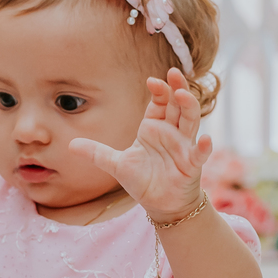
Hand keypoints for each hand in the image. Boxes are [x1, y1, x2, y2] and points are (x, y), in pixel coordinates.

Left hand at [69, 69, 211, 220]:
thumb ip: (97, 153)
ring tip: (184, 95)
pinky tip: (206, 139)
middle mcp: (171, 133)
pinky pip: (200, 153)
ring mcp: (184, 147)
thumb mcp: (117, 165)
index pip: (159, 103)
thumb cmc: (144, 180)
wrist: (161, 204)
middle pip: (177, 105)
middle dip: (177, 88)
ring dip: (189, 107)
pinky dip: (204, 147)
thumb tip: (70, 145)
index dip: (159, 91)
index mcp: (154, 128)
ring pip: (190, 121)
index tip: (152, 81)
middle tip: (174, 73)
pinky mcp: (192, 164)